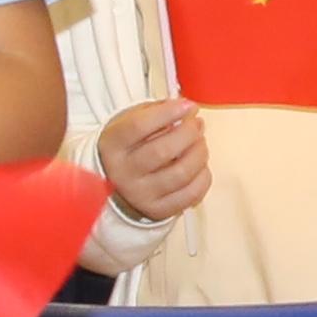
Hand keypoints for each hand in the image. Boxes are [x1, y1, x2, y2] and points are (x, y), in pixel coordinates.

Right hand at [93, 98, 211, 226]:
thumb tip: (185, 107)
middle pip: (163, 151)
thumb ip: (154, 111)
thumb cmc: (129, 148)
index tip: (188, 106)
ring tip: (200, 143)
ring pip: (181, 173)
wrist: (115, 183)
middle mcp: (122, 173)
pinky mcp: (158, 210)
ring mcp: (140, 194)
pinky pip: (191, 194)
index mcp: (112, 145)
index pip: (138, 126)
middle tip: (196, 124)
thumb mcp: (129, 122)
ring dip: (200, 153)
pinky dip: (203, 176)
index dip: (168, 113)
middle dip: (189, 133)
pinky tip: (200, 166)